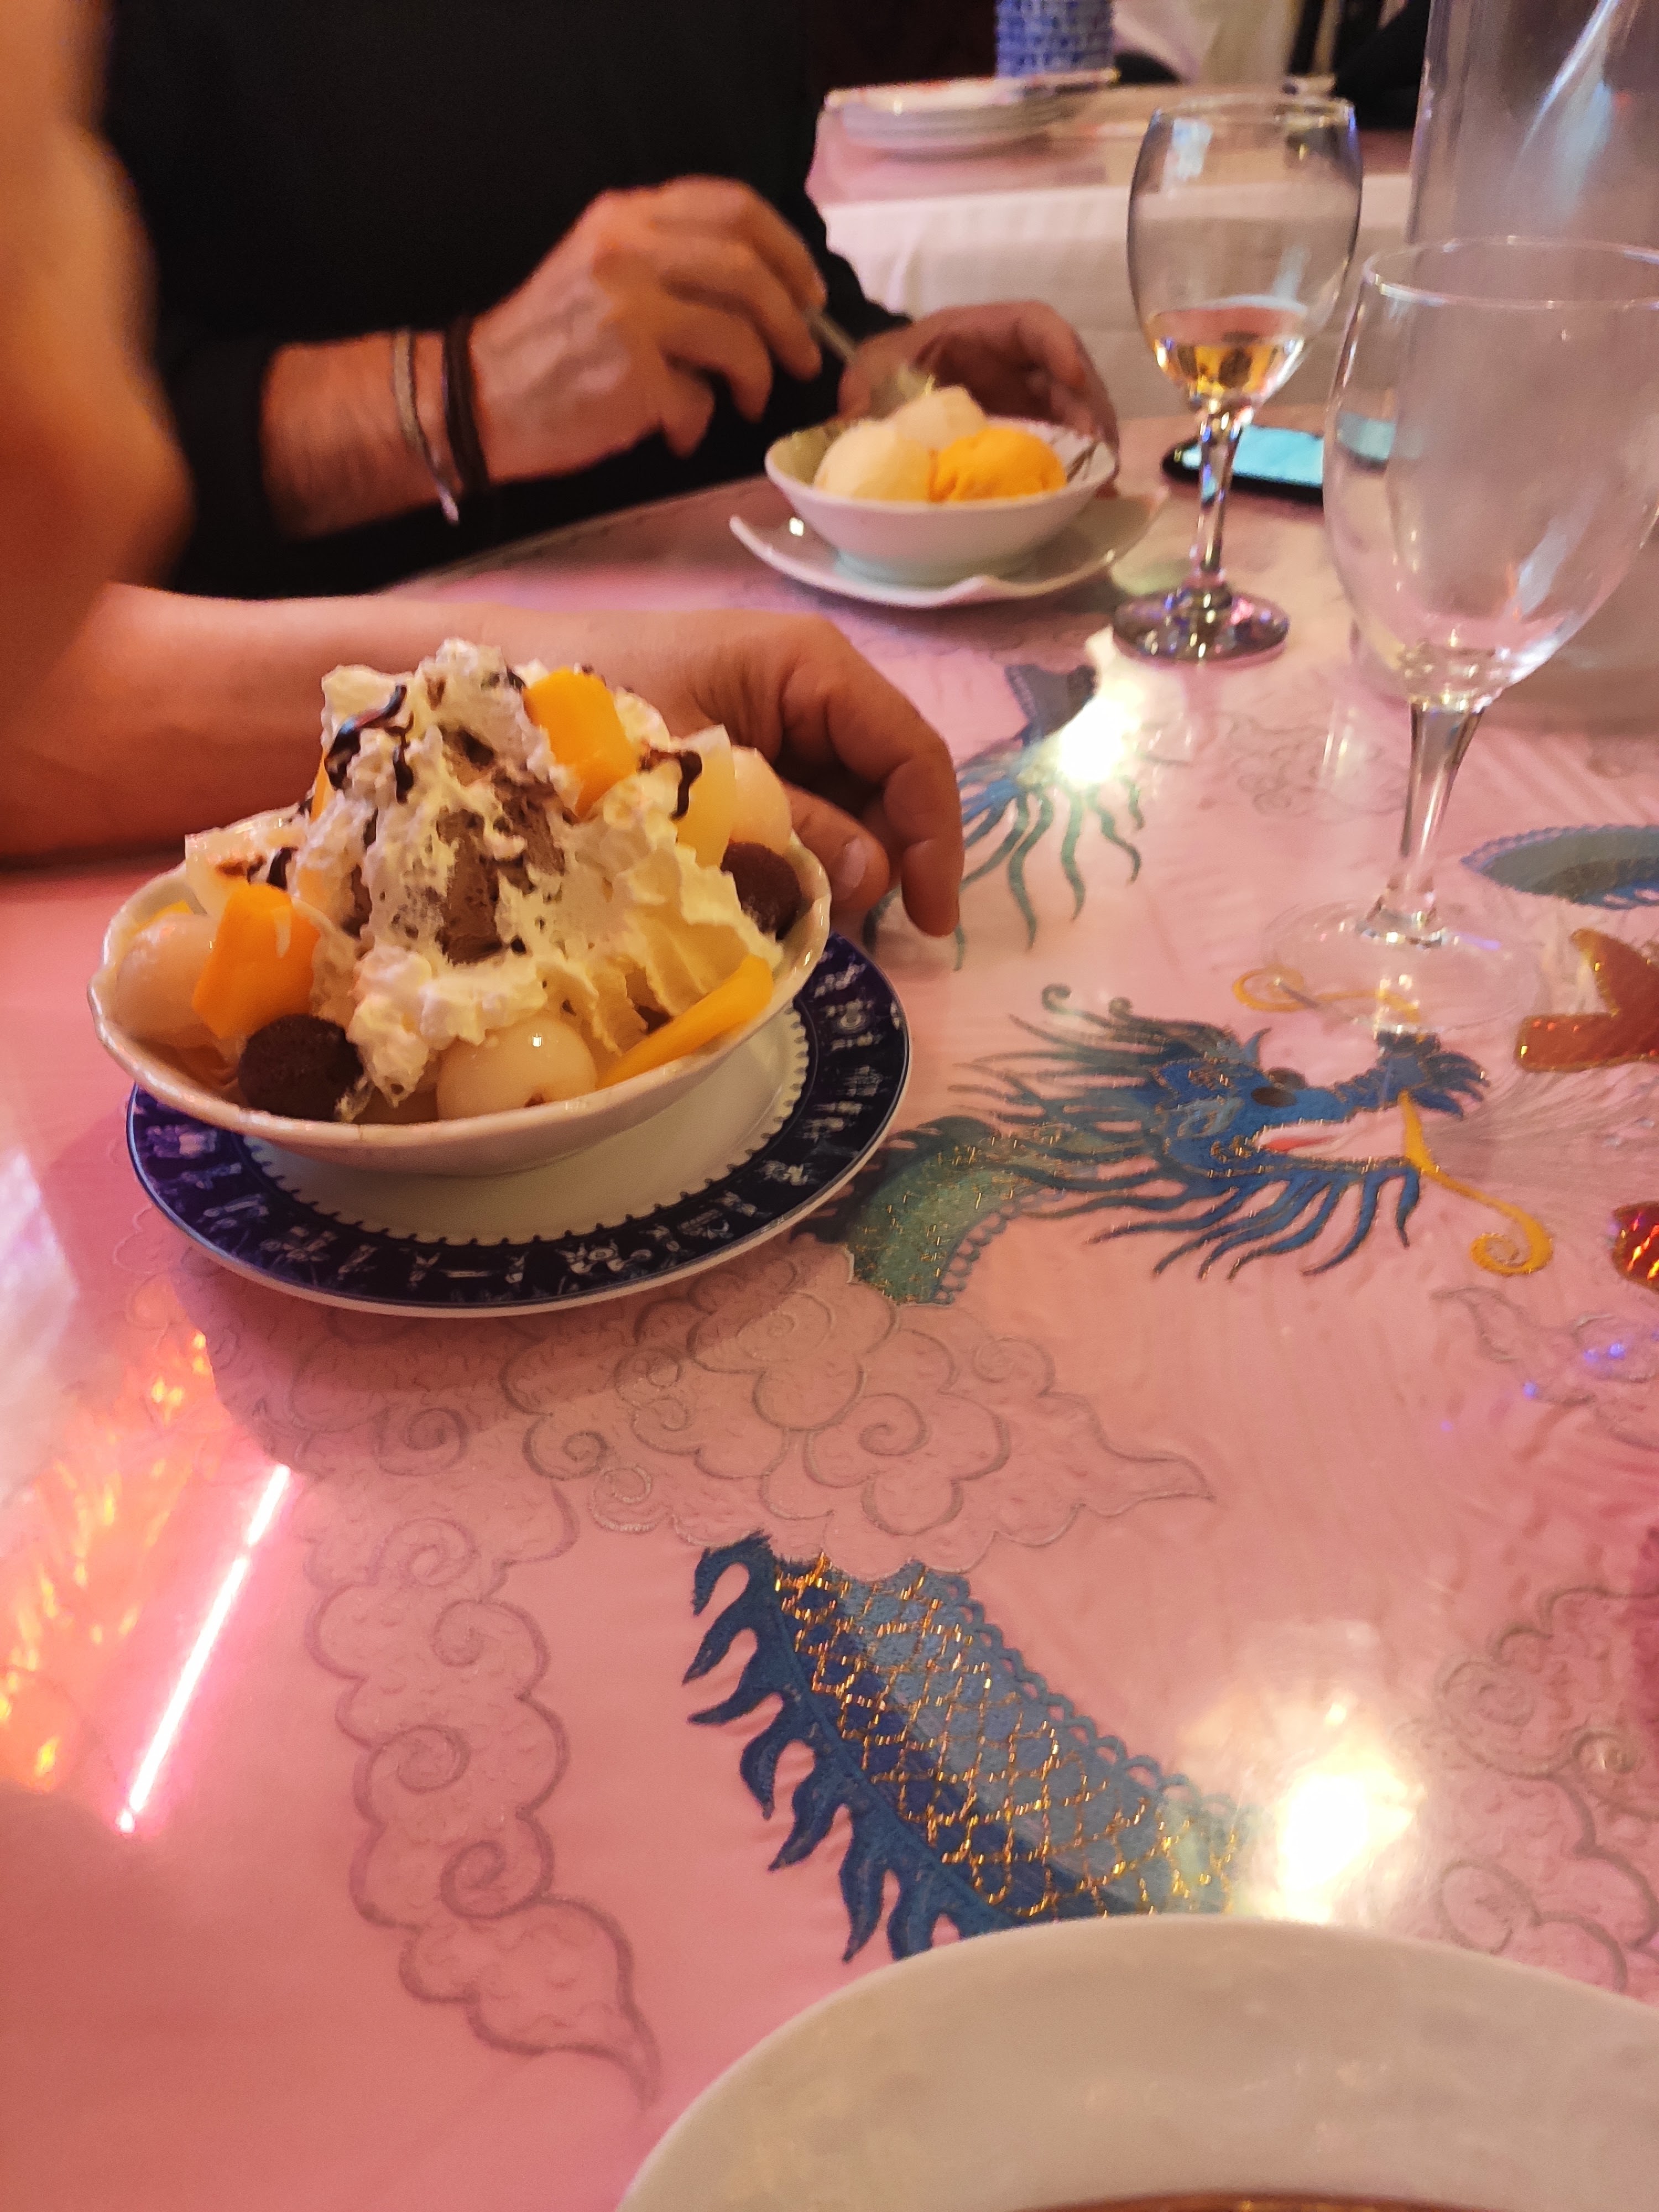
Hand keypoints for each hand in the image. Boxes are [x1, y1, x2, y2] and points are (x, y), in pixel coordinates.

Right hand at [471, 179, 826, 483]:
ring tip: (751, 399)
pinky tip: (681, 433)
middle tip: (805, 357)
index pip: (733, 207)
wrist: (478, 398)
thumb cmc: (549, 344)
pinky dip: (701, 423)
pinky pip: (699, 398)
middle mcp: (629, 252)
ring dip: (760, 376)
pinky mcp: (630, 375)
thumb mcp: (601, 267)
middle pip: (748, 272)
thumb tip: (758, 288)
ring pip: (738, 336)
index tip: (808, 290)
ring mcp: (630, 312)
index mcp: (627, 216)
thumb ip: (668, 258)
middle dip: (793, 321)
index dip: (787, 249)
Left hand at [519, 609, 962, 934]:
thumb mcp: (697, 783)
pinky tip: (764, 888)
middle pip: (889, 784)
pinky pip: (801, 809)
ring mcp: (780, 720)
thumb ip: (790, 827)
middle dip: (881, 859)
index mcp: (810, 667)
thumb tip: (873, 877)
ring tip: (791, 912)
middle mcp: (810, 687)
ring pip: (849, 805)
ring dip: (835, 866)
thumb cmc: (588, 715)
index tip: (929, 923)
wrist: (498, 689)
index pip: (913, 754)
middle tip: (835, 925)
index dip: (934, 840)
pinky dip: (795, 856)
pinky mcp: (748, 752)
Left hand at [839, 304, 1118, 454]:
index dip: (1057, 345)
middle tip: (1100, 450)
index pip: (1032, 322)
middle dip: (1090, 406)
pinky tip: (1087, 495)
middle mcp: (1014, 361)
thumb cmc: (886, 370)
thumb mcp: (869, 371)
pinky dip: (1077, 465)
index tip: (1073, 377)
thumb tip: (849, 420)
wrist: (885, 394)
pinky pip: (1062, 440)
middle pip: (1068, 373)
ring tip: (1101, 480)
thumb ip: (862, 389)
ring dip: (1093, 441)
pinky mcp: (1029, 428)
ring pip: (1075, 408)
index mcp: (979, 331)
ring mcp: (1027, 395)